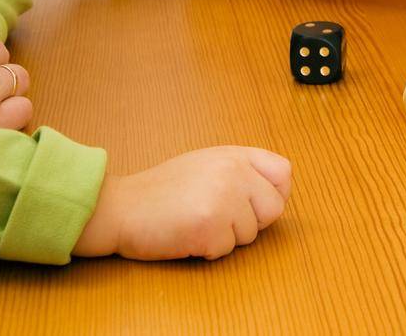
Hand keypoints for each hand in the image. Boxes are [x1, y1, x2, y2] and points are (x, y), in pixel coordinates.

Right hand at [74, 146, 291, 260]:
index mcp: (234, 154)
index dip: (273, 193)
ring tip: (196, 223)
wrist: (121, 207)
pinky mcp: (210, 226)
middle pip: (273, 209)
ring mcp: (223, 198)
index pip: (284, 172)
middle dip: (251, 222)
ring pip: (250, 235)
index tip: (254, 204)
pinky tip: (186, 235)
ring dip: (225, 238)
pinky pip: (226, 250)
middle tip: (218, 218)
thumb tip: (275, 190)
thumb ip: (240, 171)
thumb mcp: (206, 164)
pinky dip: (207, 250)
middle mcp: (234, 172)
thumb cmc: (161, 190)